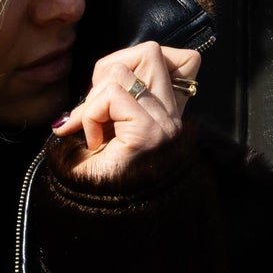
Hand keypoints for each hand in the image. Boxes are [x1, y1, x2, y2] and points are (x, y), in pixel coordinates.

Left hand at [48, 42, 202, 182]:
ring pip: (123, 70)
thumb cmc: (97, 182)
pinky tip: (93, 142)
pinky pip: (112, 96)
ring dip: (94, 99)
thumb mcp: (107, 130)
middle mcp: (173, 118)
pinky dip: (91, 114)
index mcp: (168, 116)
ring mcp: (165, 125)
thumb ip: (113, 99)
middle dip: (108, 70)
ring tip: (93, 131)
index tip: (112, 95)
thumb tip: (99, 77)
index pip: (181, 59)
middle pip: (150, 51)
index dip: (136, 62)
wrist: (98, 221)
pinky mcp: (149, 133)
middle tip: (97, 111)